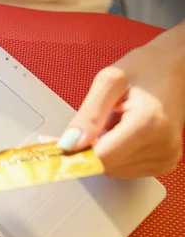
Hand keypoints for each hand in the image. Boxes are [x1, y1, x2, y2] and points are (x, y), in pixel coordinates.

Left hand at [57, 21, 184, 177]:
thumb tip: (68, 145)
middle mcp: (163, 144)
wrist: (177, 66)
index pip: (101, 158)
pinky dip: (118, 155)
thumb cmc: (145, 68)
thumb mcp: (109, 81)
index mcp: (148, 122)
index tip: (63, 140)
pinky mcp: (166, 162)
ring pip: (114, 170)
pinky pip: (127, 170)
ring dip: (105, 151)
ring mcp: (167, 156)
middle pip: (106, 166)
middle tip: (95, 122)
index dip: (77, 152)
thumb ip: (88, 115)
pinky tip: (125, 133)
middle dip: (91, 149)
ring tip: (117, 124)